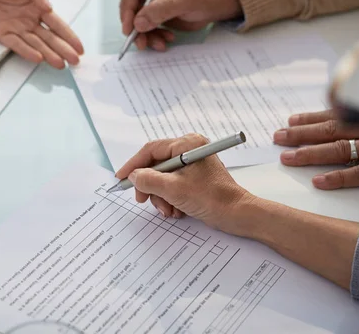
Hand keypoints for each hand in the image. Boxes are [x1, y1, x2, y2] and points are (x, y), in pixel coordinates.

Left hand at [0, 0, 83, 68]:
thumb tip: (48, 7)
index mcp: (39, 9)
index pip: (58, 25)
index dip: (69, 37)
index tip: (80, 48)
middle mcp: (31, 22)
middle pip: (50, 38)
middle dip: (63, 49)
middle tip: (74, 61)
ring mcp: (18, 30)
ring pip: (37, 45)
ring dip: (49, 54)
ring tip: (60, 64)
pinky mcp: (3, 35)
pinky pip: (17, 45)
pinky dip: (27, 51)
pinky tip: (38, 58)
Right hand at [115, 134, 252, 232]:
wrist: (237, 214)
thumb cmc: (211, 198)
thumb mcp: (173, 189)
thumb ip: (148, 180)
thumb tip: (133, 176)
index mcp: (186, 144)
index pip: (151, 150)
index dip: (133, 164)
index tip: (120, 178)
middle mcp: (190, 150)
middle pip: (156, 165)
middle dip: (150, 186)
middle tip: (143, 199)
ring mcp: (193, 164)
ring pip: (163, 178)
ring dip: (161, 196)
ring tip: (169, 209)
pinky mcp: (196, 177)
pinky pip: (173, 185)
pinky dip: (171, 198)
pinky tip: (177, 210)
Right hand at [119, 0, 241, 51]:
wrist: (219, 4)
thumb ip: (160, 10)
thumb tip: (138, 23)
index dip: (127, 10)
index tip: (129, 29)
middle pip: (132, 7)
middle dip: (136, 27)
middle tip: (141, 43)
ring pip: (138, 20)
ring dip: (146, 35)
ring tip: (160, 44)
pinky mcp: (157, 12)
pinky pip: (148, 27)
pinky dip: (154, 36)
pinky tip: (166, 39)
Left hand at [274, 110, 358, 189]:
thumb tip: (337, 124)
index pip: (336, 116)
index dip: (311, 118)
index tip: (289, 120)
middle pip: (332, 130)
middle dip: (301, 134)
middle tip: (277, 138)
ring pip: (340, 150)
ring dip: (310, 154)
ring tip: (286, 158)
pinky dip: (339, 178)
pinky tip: (318, 182)